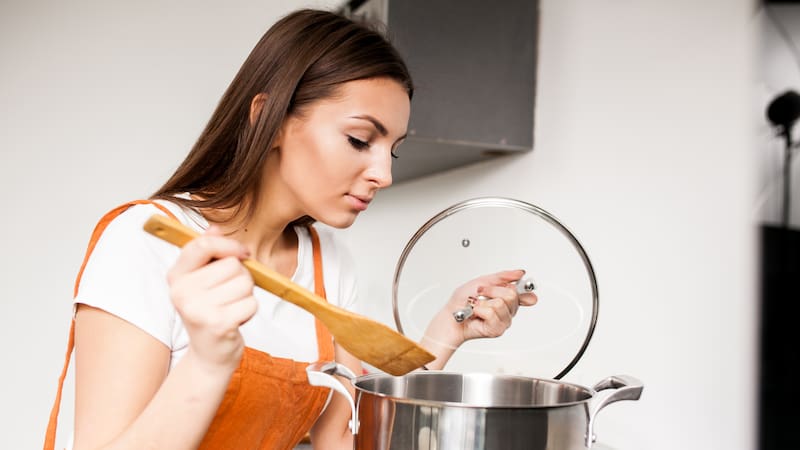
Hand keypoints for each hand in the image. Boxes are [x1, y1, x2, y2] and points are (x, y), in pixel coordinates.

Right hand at [166, 226, 257, 372]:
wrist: (209, 355)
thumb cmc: (209, 312)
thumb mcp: (202, 281)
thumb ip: (207, 253)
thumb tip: (214, 228)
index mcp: (176, 276)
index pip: (203, 245)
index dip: (229, 245)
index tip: (242, 254)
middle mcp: (182, 292)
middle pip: (233, 265)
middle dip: (241, 278)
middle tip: (228, 297)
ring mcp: (198, 309)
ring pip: (245, 283)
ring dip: (246, 296)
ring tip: (230, 309)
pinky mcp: (218, 324)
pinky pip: (251, 303)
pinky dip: (249, 311)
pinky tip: (235, 321)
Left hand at [420, 269, 537, 368]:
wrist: (451, 314)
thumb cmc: (463, 300)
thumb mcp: (482, 281)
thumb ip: (503, 277)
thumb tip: (520, 273)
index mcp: (507, 297)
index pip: (526, 294)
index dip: (526, 289)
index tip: (525, 284)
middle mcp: (508, 310)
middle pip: (512, 294)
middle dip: (492, 290)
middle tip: (481, 293)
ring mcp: (504, 320)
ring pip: (501, 303)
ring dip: (483, 301)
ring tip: (476, 305)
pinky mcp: (497, 329)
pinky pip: (493, 313)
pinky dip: (480, 310)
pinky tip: (477, 314)